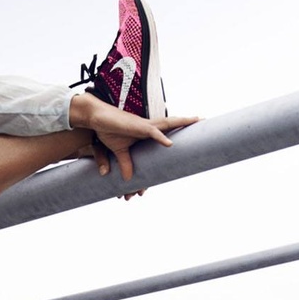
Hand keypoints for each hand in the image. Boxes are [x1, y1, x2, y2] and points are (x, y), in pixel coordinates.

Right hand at [70, 93, 199, 196]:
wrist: (96, 119)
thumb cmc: (107, 130)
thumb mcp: (118, 151)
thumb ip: (125, 164)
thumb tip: (127, 181)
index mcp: (146, 131)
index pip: (166, 130)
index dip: (178, 128)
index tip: (192, 126)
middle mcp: (148, 127)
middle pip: (171, 123)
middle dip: (186, 121)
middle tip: (202, 119)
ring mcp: (143, 126)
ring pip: (166, 124)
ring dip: (181, 122)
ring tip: (196, 120)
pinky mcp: (136, 128)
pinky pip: (152, 133)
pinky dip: (161, 138)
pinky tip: (170, 143)